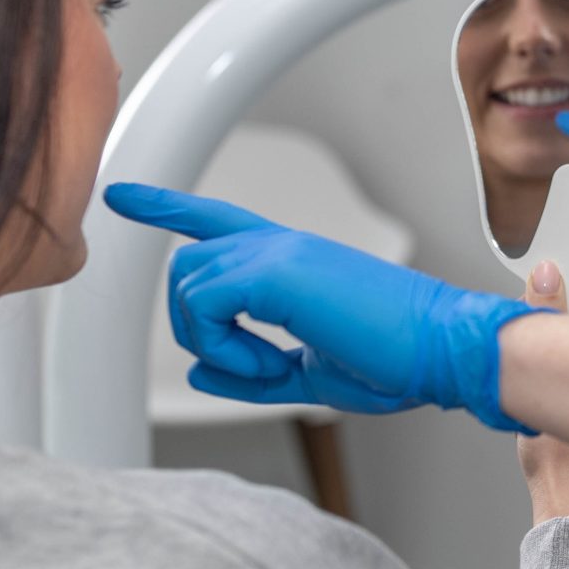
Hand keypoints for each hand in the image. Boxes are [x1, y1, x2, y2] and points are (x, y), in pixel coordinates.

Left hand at [104, 182, 543, 431]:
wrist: (446, 348)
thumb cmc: (397, 360)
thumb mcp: (310, 374)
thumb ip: (252, 372)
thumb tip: (200, 371)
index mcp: (292, 260)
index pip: (214, 219)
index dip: (165, 206)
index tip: (122, 194)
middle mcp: (280, 244)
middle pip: (188, 267)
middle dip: (197, 327)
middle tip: (253, 366)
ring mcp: (277, 252)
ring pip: (188, 284)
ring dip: (213, 339)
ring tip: (267, 365)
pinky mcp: (275, 270)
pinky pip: (205, 306)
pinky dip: (224, 346)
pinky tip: (266, 362)